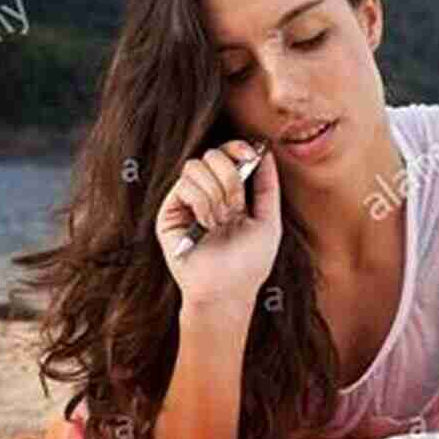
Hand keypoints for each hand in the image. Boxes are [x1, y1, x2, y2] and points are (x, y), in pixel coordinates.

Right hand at [155, 139, 281, 305]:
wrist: (228, 291)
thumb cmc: (249, 263)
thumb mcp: (269, 221)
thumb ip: (267, 186)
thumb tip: (265, 152)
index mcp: (230, 193)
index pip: (228, 155)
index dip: (236, 147)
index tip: (249, 154)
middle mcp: (207, 193)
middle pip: (212, 154)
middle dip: (229, 177)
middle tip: (236, 207)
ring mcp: (187, 201)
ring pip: (195, 166)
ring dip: (216, 193)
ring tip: (221, 221)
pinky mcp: (170, 212)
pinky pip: (184, 185)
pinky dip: (202, 203)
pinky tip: (207, 225)